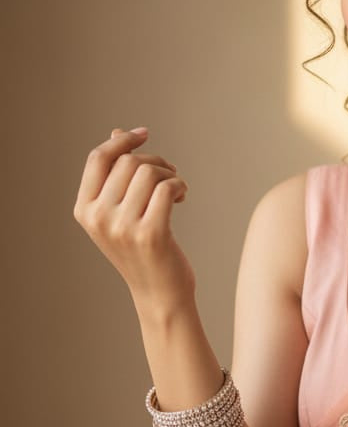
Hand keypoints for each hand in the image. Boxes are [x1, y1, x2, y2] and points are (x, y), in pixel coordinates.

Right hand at [73, 127, 194, 309]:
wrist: (159, 294)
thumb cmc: (142, 250)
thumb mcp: (120, 212)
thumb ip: (115, 176)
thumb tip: (117, 132)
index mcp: (85, 210)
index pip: (97, 158)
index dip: (122, 141)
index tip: (144, 134)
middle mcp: (99, 218)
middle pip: (128, 162)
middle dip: (154, 161)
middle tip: (170, 175)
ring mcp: (123, 227)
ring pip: (149, 172)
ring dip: (169, 173)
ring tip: (176, 188)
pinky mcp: (151, 234)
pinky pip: (166, 188)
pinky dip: (179, 185)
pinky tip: (182, 197)